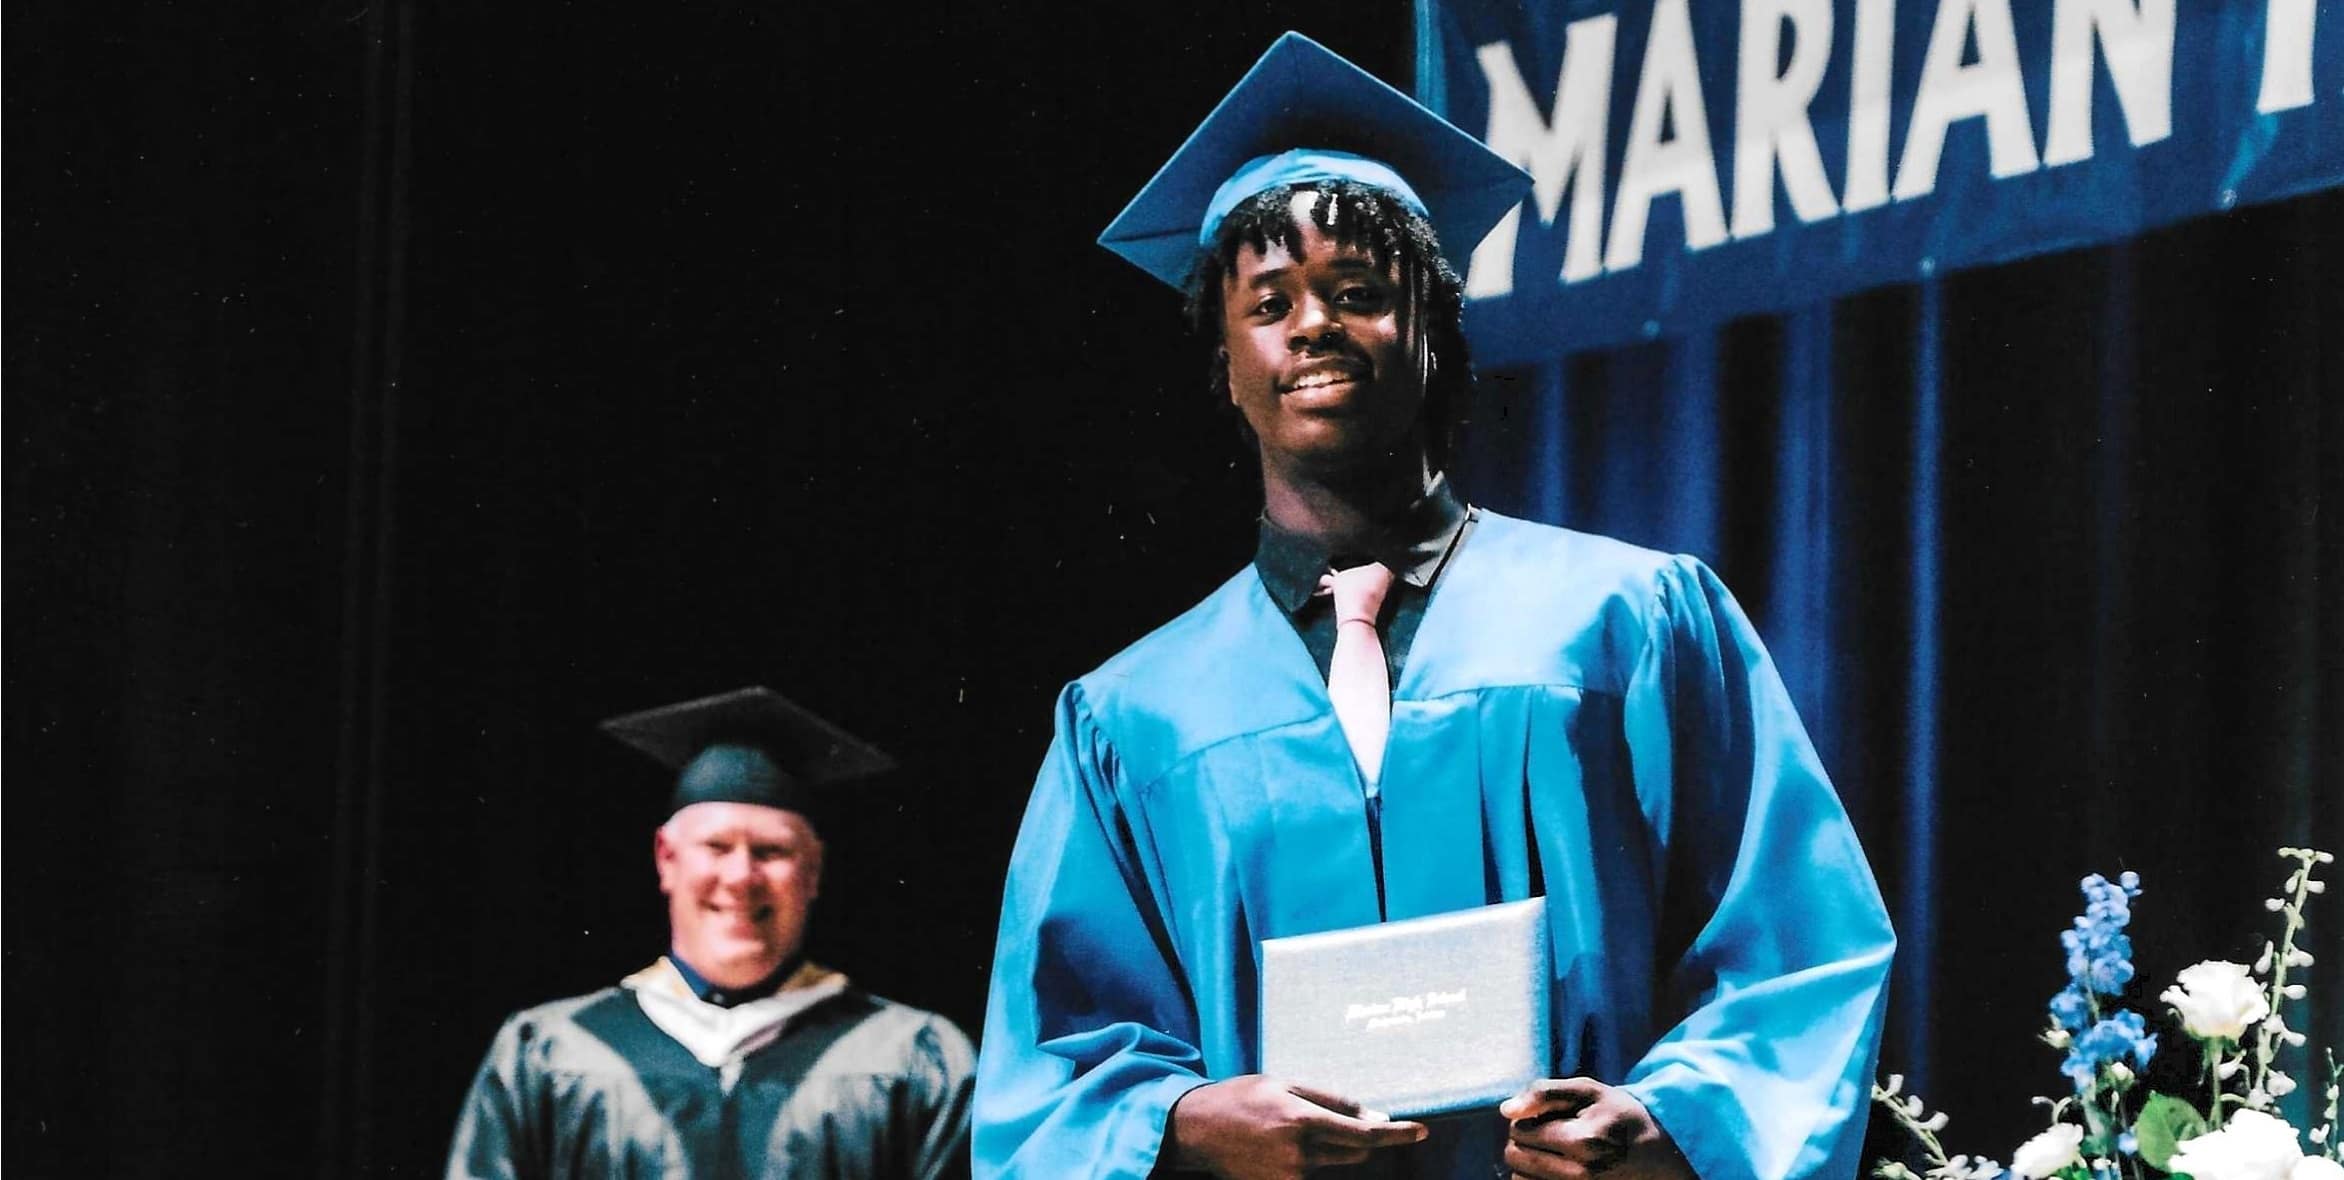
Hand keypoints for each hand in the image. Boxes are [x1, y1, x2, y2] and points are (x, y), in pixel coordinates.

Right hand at [1164, 1075, 1427, 1178]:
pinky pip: (1314, 1171)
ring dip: (1334, 1145)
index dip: (1396, 1133)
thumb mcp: (1286, 1084)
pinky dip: (1314, 1157)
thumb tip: (1374, 1115)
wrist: (1199, 1129)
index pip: (1364, 1132)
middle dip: (1364, 1135)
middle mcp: (1300, 1152)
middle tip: (1346, 1116)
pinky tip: (1284, 1142)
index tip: (1421, 1130)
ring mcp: (1291, 1175)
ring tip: (1294, 1125)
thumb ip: (1332, 1100)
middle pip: (1356, 1150)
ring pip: (1336, 1161)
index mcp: (1302, 1120)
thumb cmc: (1243, 1097)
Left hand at [1497, 1078, 1694, 1179]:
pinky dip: (1536, 1179)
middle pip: (1515, 1157)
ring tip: (1553, 1152)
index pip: (1519, 1130)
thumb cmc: (1616, 1116)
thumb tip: (1506, 1111)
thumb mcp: (1587, 1091)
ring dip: (1527, 1164)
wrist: (1654, 1154)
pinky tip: (1554, 1167)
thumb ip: (1544, 1093)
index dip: (1528, 1119)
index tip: (1548, 1117)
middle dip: (1523, 1141)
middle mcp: (1580, 1174)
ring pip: (1519, 1179)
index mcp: (1583, 1140)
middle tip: (1548, 1134)